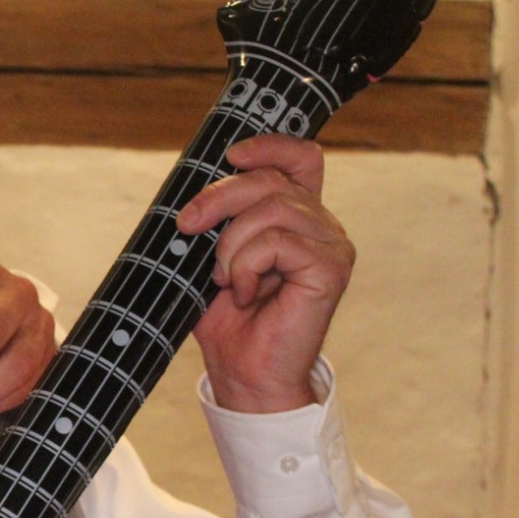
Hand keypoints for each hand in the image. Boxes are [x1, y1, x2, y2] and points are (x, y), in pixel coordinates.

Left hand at [175, 135, 353, 412]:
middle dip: (218, 198)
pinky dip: (246, 267)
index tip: (230, 155)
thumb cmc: (226, 319)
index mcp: (297, 217)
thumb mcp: (210, 256)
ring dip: (230, 246)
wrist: (242, 372)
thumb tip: (193, 188)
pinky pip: (276, 242)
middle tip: (187, 227)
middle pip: (271, 180)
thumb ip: (214, 219)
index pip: (300, 157)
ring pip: (270, 210)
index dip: (270, 145)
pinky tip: (247, 295)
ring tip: (226, 280)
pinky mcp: (331, 268)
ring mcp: (331, 245)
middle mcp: (321, 225)